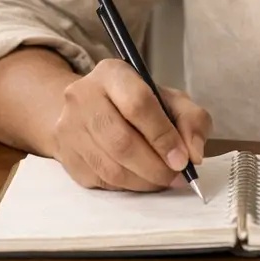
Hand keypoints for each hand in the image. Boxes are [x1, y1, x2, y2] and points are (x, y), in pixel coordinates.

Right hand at [49, 59, 211, 190]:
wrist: (89, 109)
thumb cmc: (136, 103)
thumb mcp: (170, 99)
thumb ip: (192, 120)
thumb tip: (193, 154)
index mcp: (112, 73)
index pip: (138, 105)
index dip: (163, 136)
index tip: (182, 159)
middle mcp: (83, 97)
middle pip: (122, 142)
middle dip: (155, 166)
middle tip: (176, 176)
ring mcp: (69, 128)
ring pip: (111, 167)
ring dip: (144, 181)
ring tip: (163, 180)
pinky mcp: (66, 155)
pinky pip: (101, 180)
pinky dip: (128, 186)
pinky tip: (141, 180)